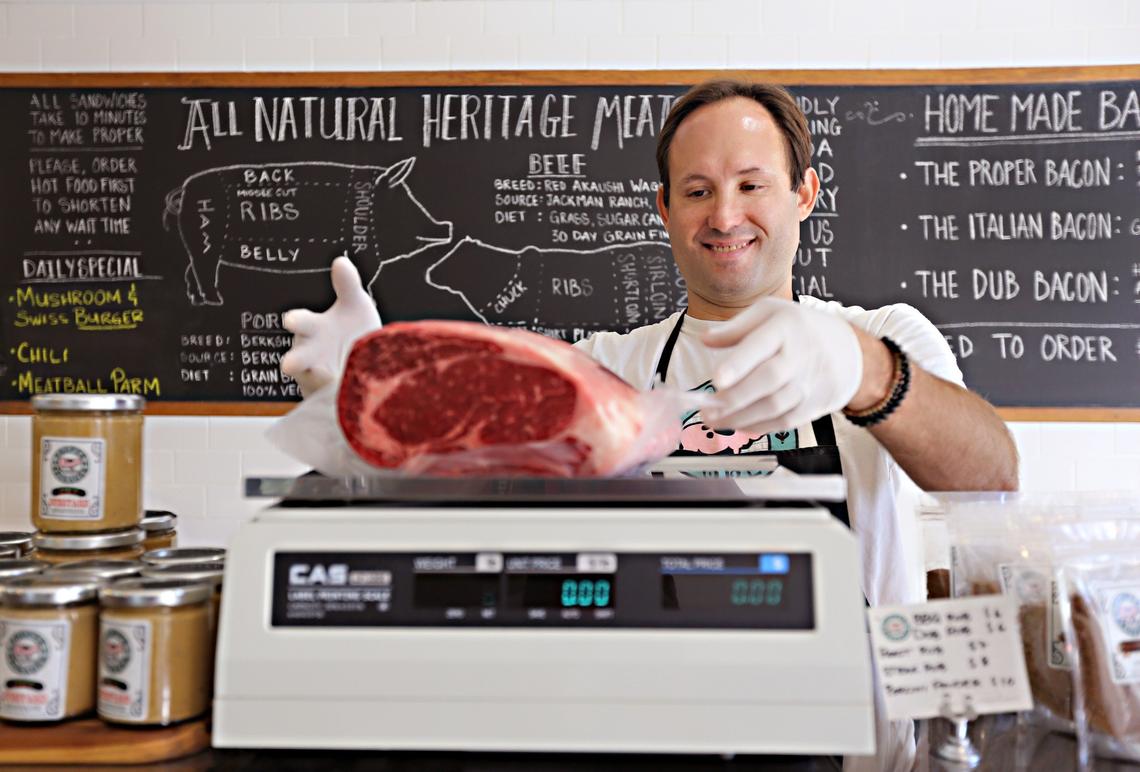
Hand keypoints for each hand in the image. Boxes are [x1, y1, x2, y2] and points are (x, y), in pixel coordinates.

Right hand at [281, 256, 381, 397]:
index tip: (290, 320)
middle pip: (296, 359)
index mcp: (314, 329)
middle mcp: (310, 354)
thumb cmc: (355, 331)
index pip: (301, 323)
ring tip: (328, 379)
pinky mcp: (330, 397)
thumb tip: (341, 261)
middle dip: (294, 361)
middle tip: (289, 365)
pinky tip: (346, 389)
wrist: (370, 363)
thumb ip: (347, 285)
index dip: (296, 321)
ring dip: (318, 381)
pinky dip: (336, 394)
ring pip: (311, 382)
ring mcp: (319, 378)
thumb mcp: (355, 305)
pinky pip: (329, 398)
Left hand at [700, 297, 862, 435]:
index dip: (739, 363)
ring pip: (774, 405)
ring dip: (741, 417)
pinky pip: (785, 421)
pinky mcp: (814, 405)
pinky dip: (759, 427)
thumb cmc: (798, 329)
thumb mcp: (770, 313)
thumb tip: (705, 340)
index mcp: (785, 326)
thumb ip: (736, 328)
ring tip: (714, 421)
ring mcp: (809, 382)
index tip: (717, 379)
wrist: (848, 350)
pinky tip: (738, 425)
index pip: (761, 344)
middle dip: (734, 398)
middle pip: (768, 379)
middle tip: (707, 409)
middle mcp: (800, 354)